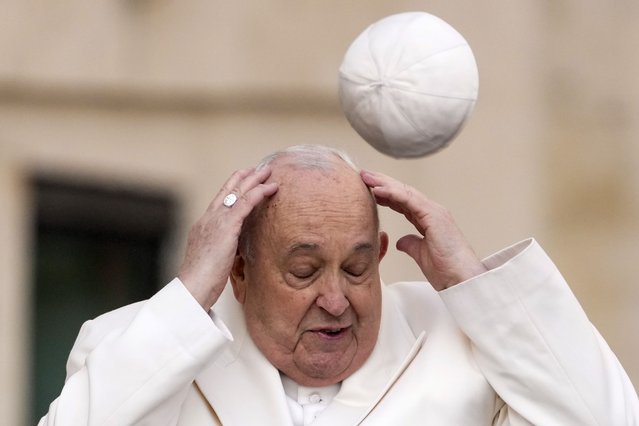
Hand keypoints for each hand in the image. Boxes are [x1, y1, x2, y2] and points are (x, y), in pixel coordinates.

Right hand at [178, 167, 277, 309]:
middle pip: (227, 191)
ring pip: (237, 192)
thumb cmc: (201, 282)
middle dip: (242, 178)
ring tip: (268, 172)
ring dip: (254, 180)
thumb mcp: (212, 261)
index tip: (242, 180)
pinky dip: (259, 192)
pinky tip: (270, 188)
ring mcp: (215, 221)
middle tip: (256, 169)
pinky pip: (245, 203)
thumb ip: (222, 251)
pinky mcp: (226, 227)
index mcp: (202, 226)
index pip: (218, 201)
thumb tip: (233, 253)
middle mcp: (208, 219)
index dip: (231, 189)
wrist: (192, 287)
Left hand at [361, 170, 486, 290]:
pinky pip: (409, 200)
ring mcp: (434, 212)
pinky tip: (377, 189)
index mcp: (429, 220)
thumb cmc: (447, 271)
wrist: (463, 280)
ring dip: (384, 183)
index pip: (403, 202)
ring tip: (366, 177)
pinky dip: (392, 193)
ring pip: (405, 192)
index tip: (369, 190)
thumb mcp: (421, 255)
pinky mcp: (434, 216)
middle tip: (364, 176)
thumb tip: (401, 241)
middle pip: (403, 192)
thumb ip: (411, 244)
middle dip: (382, 183)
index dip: (386, 194)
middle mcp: (432, 211)